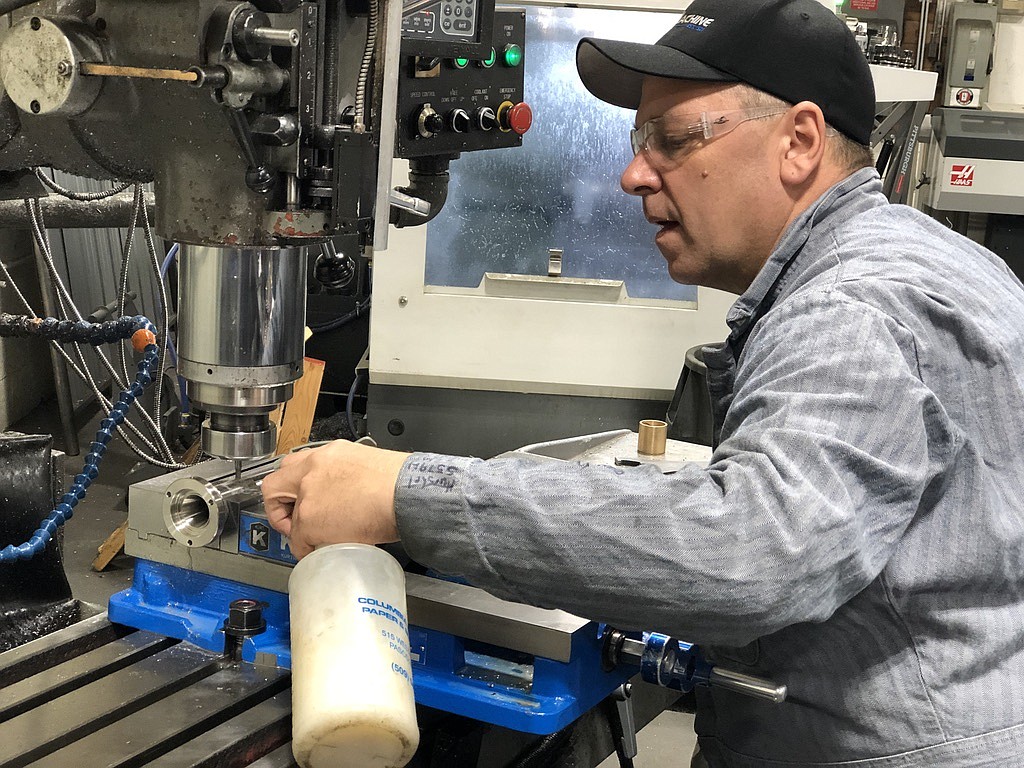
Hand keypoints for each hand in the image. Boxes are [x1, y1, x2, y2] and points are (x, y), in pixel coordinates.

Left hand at [260, 440, 409, 558]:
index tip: (299, 498)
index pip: (295, 463)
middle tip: (294, 519)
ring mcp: (308, 494)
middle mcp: (314, 468)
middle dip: (280, 505)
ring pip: (289, 516)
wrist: (407, 494)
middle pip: (276, 484)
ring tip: (314, 540)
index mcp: (331, 453)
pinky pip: (298, 541)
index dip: (293, 485)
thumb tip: (349, 492)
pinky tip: (323, 551)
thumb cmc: (401, 485)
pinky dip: (308, 550)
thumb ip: (349, 476)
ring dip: (299, 531)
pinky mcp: (310, 519)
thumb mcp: (370, 467)